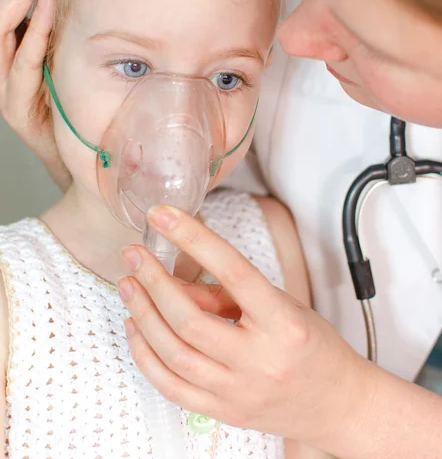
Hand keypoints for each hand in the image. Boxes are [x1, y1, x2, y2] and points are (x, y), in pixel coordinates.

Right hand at [0, 0, 70, 189]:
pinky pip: (19, 64)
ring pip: (2, 25)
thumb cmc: (83, 110)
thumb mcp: (80, 56)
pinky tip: (44, 2)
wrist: (84, 162)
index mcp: (20, 40)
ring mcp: (8, 82)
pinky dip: (30, 31)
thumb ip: (79, 22)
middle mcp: (7, 57)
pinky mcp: (16, 108)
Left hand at [117, 206, 373, 449]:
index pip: (233, 271)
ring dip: (143, 313)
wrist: (337, 404)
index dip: (194, 239)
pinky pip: (170, 386)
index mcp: (283, 322)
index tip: (164, 216)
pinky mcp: (223, 412)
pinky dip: (145, 354)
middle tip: (135, 254)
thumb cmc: (313, 347)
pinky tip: (135, 327)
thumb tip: (178, 282)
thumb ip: (230, 294)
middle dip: (153, 281)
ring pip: (173, 353)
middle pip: (190, 319)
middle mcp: (260, 359)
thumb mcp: (283, 305)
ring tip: (129, 284)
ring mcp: (239, 391)